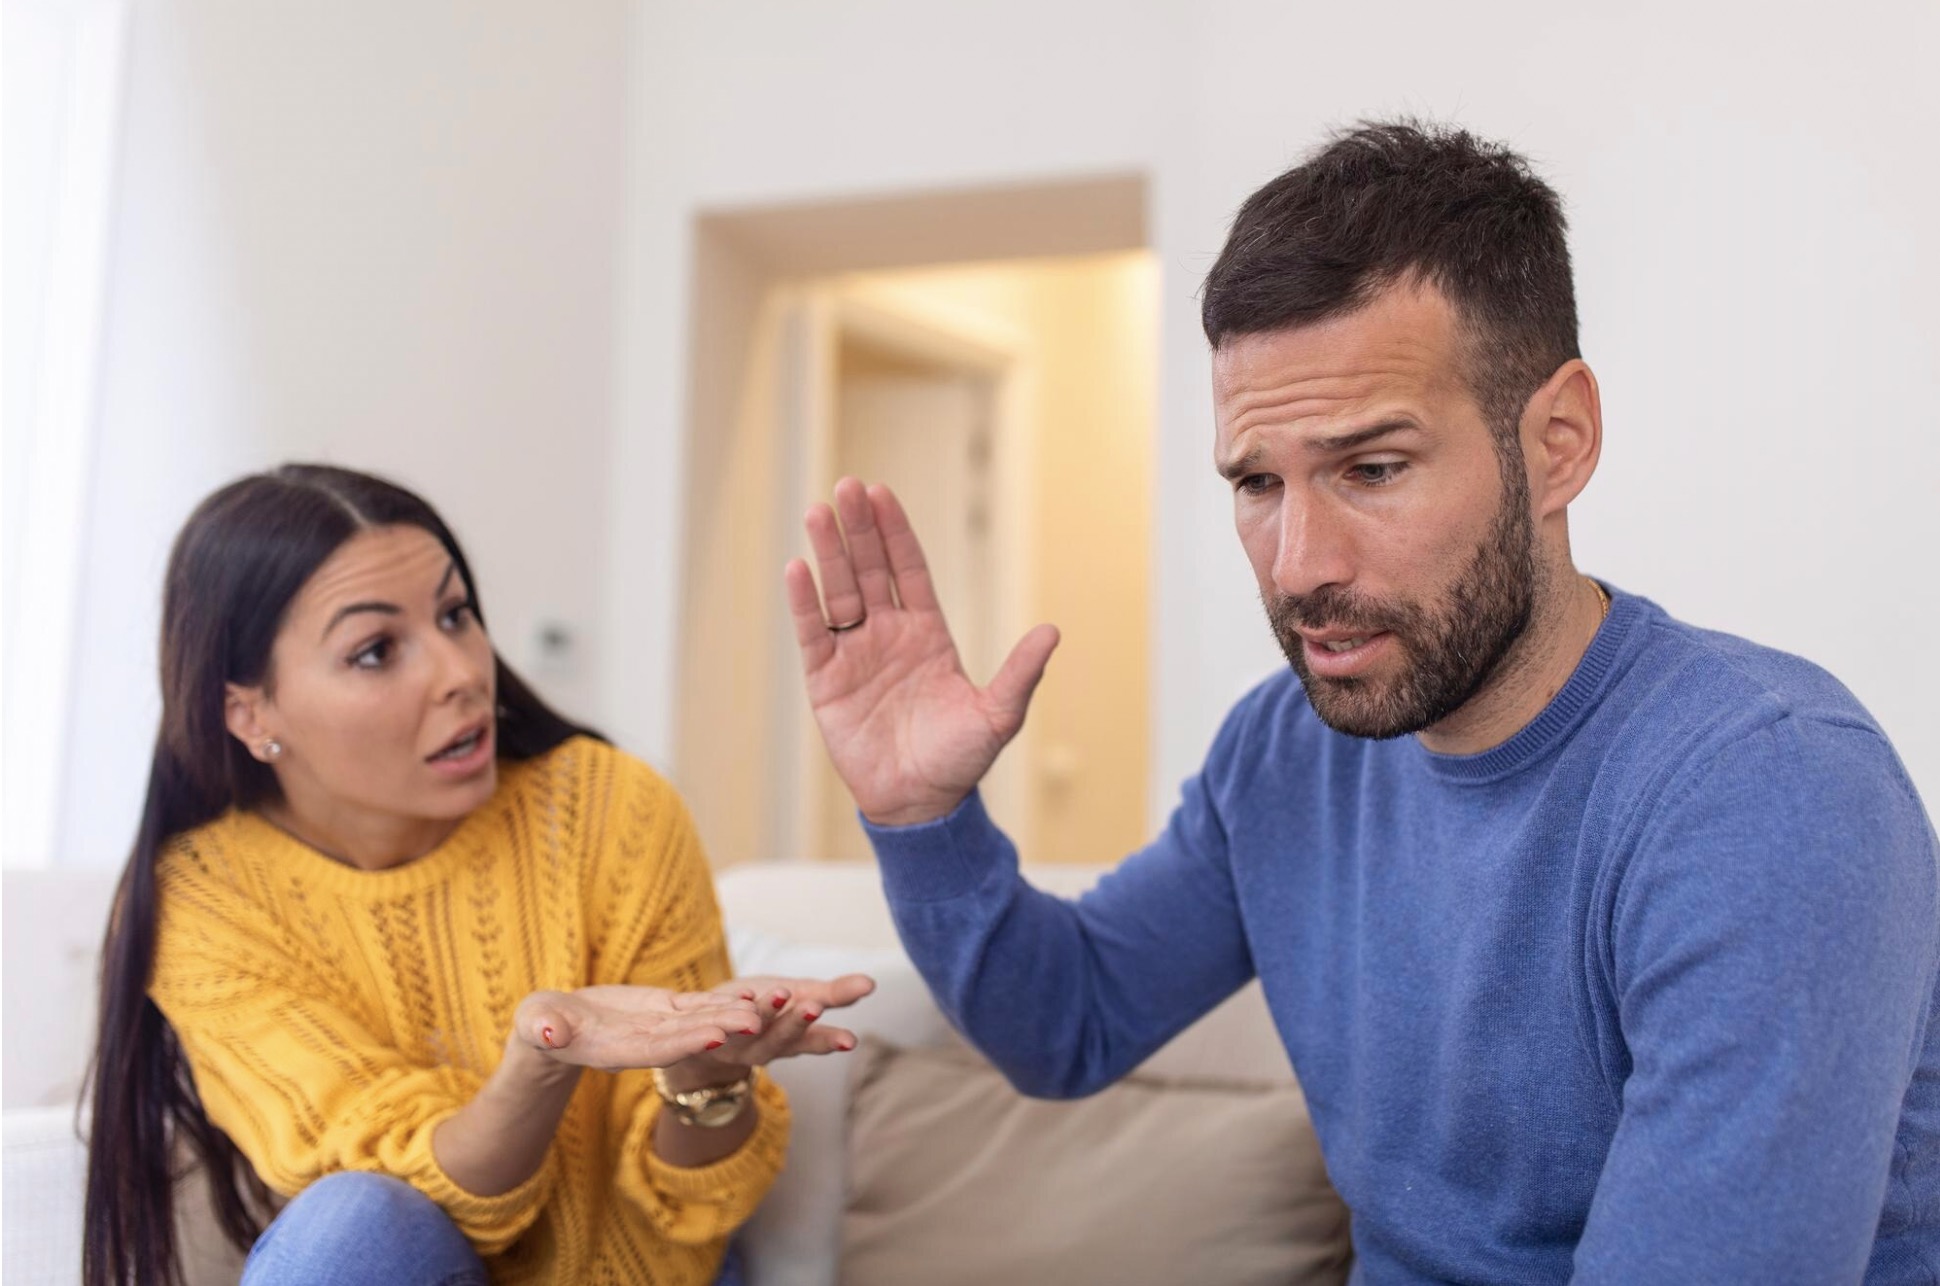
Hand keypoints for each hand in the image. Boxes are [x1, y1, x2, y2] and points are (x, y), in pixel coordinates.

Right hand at [512, 985, 763, 1074]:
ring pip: (700, 1021)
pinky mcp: (665, 1010)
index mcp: (615, 1051)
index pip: (655, 1049)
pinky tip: (751, 995)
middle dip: (721, 1030)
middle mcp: (645, 1044)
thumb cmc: (541, 1026)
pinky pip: (697, 1005)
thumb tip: (549, 1034)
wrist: (555, 1027)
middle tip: (756, 1023)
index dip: (685, 1043)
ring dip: (732, 1016)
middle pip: (688, 1037)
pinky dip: (721, 1001)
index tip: (714, 1037)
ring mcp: (659, 1027)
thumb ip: (543, 1031)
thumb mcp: (537, 1026)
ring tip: (764, 1008)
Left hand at [659, 973, 876, 1089]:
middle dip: (799, 1023)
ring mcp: (739, 1043)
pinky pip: (721, 1022)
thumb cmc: (765, 1008)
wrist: (712, 1027)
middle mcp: (769, 1046)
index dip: (831, 1041)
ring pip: (754, 1031)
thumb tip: (872, 983)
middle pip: (785, 1038)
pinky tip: (742, 994)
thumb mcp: (803, 997)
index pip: (816, 1041)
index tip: (850, 1041)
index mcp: (795, 1039)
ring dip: (767, 1012)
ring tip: (781, 992)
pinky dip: (732, 1007)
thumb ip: (835, 994)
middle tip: (814, 1006)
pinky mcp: (712, 1034)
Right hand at [785, 477, 1059, 826]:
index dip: (895, 533)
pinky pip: (813, 634)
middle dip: (859, 529)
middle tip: (846, 487)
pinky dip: (805, 603)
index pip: (908, 571)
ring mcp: (855, 656)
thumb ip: (1020, 674)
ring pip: (838, 593)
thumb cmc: (960, 760)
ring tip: (819, 513)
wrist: (920, 804)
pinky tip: (798, 569)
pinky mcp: (826, 682)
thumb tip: (1052, 632)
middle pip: (869, 570)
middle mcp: (888, 636)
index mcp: (927, 635)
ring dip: (829, 554)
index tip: (882, 494)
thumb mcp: (998, 715)